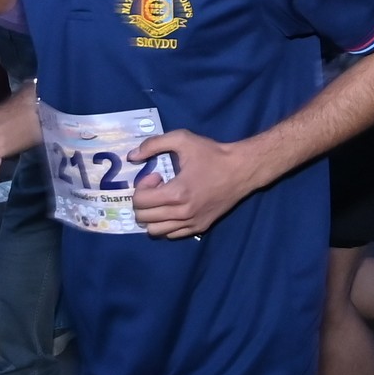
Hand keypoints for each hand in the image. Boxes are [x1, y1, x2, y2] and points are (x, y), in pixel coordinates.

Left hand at [126, 128, 258, 238]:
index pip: (140, 202)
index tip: (156, 176)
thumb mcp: (183, 139)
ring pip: (155, 231)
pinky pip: (171, 234)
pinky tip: (174, 208)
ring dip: (152, 215)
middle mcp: (182, 213)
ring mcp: (191, 223)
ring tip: (164, 200)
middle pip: (143, 218)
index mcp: (176, 193)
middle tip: (158, 187)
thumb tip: (132, 156)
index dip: (141, 187)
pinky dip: (165, 224)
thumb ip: (153, 144)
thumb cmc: (212, 154)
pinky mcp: (199, 228)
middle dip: (144, 201)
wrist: (242, 170)